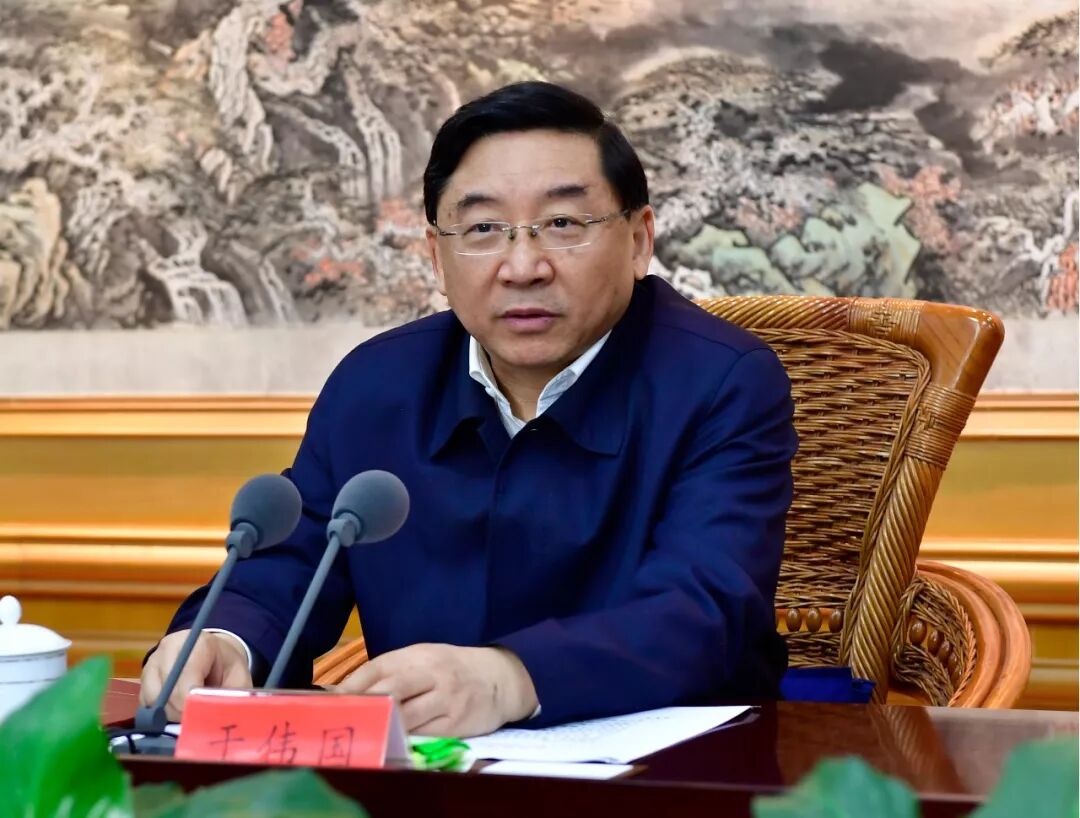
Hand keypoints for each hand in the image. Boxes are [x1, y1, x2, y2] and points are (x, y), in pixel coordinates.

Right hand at [139, 629, 251, 720]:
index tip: (201, 719)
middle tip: (194, 724)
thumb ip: (231, 697)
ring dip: (168, 716)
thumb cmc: (227, 667)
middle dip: (180, 713)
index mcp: (198, 643)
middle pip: (165, 690)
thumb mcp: (239, 679)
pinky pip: (145, 703)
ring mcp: (153, 662)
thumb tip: (221, 722)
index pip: (185, 677)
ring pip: (151, 699)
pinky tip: (176, 715)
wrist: (215, 655)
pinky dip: (159, 715)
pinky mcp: (143, 678)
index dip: (190, 703)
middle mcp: (169, 648)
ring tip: (187, 719)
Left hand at [334, 643, 537, 736]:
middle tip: (344, 718)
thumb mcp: (423, 659)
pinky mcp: (457, 722)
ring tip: (364, 733)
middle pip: (392, 688)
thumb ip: (391, 671)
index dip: (353, 684)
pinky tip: (392, 743)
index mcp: (419, 654)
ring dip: (383, 725)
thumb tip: (346, 691)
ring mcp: (446, 699)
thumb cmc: (451, 668)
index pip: (379, 667)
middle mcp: (432, 674)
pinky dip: (406, 740)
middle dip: (366, 704)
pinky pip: (425, 735)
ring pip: (407, 715)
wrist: (498, 678)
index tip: (331, 700)